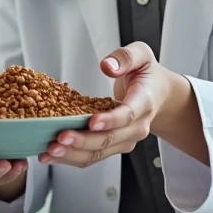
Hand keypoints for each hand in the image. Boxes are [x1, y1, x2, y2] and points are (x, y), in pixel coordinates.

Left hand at [39, 42, 200, 167]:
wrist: (160, 95)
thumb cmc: (148, 75)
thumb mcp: (142, 55)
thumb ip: (126, 57)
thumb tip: (107, 65)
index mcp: (144, 102)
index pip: (127, 115)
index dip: (110, 120)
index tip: (91, 122)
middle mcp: (137, 126)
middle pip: (109, 139)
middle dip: (83, 141)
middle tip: (60, 138)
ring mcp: (126, 140)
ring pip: (100, 153)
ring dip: (74, 154)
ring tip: (51, 151)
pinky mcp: (115, 146)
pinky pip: (93, 156)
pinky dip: (72, 158)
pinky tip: (53, 155)